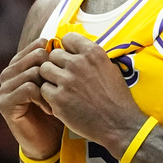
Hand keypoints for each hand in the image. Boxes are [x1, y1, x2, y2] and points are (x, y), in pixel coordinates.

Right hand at [0, 38, 63, 159]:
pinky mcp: (5, 104)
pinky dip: (43, 98)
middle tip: (62, 89)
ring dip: (50, 87)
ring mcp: (4, 89)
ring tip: (57, 101)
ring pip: (33, 72)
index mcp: (19, 65)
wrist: (48, 142)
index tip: (67, 73)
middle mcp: (8, 74)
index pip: (38, 46)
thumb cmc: (55, 111)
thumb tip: (69, 41)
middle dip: (53, 71)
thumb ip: (58, 64)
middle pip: (36, 56)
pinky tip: (50, 110)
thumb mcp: (58, 84)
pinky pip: (28, 88)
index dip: (56, 57)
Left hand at [39, 33, 144, 153]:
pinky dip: (49, 95)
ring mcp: (67, 81)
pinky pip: (43, 89)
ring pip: (44, 69)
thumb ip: (91, 58)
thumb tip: (77, 50)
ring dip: (50, 78)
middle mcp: (78, 63)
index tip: (70, 58)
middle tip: (65, 77)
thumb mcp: (111, 68)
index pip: (68, 38)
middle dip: (58, 64)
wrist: (119, 124)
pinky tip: (61, 101)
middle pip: (53, 54)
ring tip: (61, 88)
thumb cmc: (117, 98)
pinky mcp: (58, 99)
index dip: (68, 49)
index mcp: (93, 53)